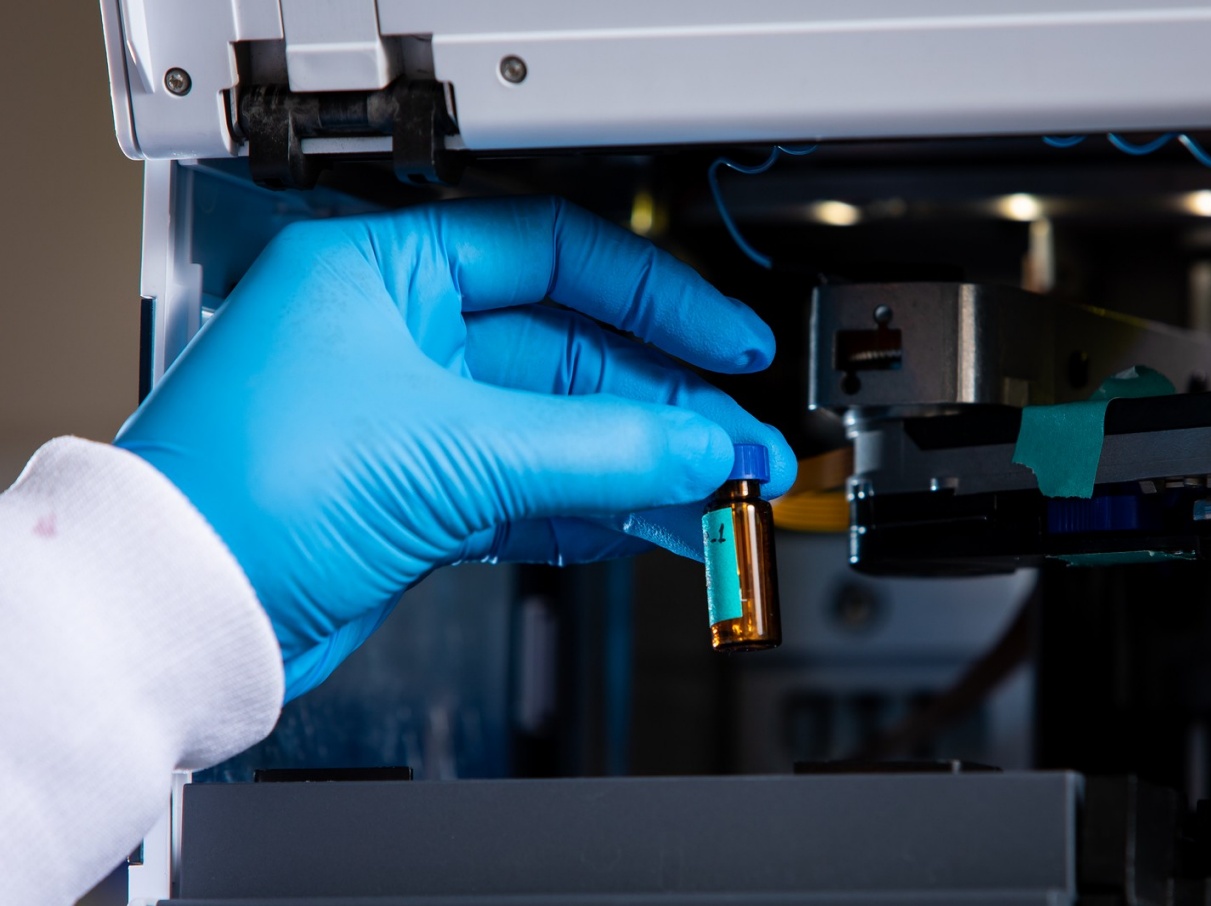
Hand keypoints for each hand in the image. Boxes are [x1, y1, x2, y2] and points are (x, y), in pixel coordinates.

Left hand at [115, 197, 794, 698]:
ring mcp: (419, 420)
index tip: (724, 338)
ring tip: (719, 492)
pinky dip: (596, 507)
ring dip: (644, 464)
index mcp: (390, 273)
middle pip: (573, 353)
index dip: (654, 293)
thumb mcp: (449, 446)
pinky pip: (537, 489)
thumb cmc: (250, 490)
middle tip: (740, 443)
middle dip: (665, 403)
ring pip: (563, 431)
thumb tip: (699, 447)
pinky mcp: (425, 496)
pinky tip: (653, 520)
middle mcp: (406, 338)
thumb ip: (596, 447)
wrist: (185, 610)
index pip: (554, 254)